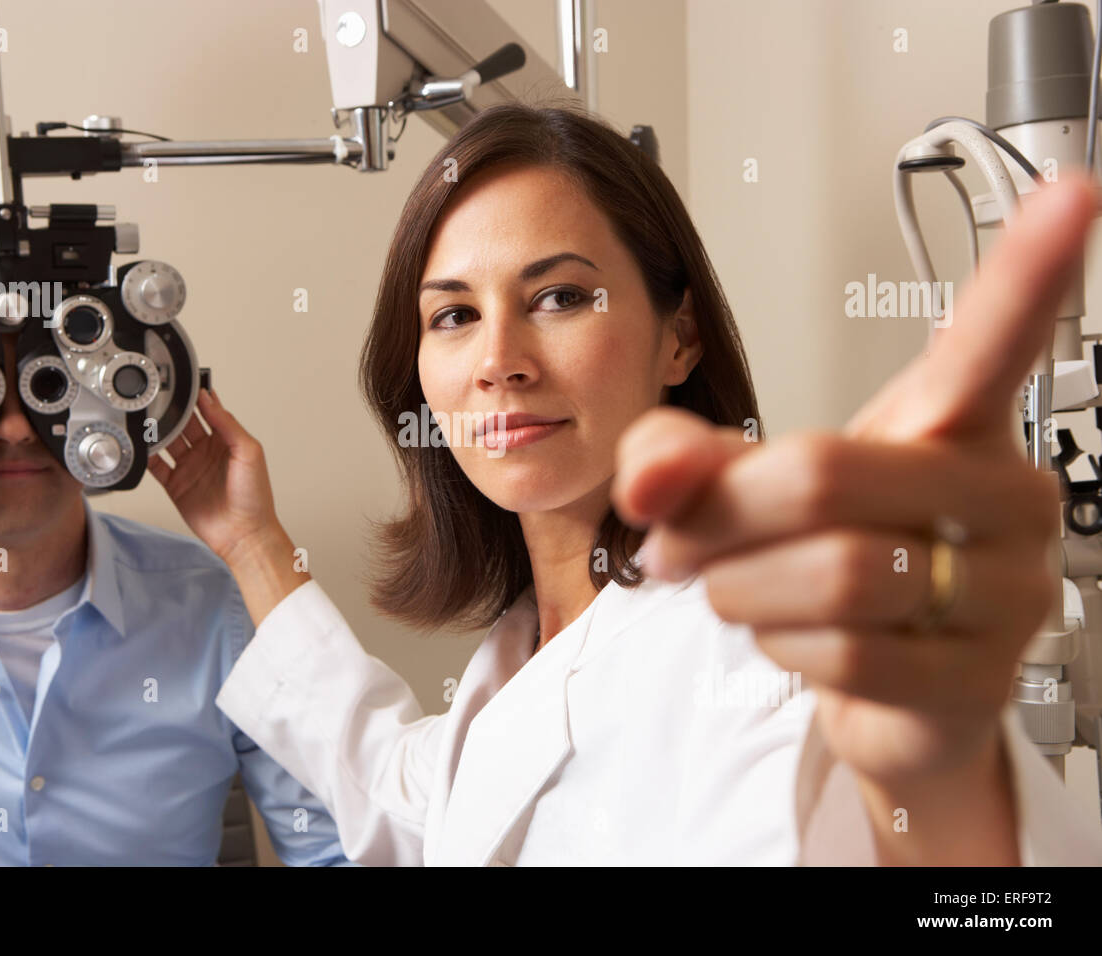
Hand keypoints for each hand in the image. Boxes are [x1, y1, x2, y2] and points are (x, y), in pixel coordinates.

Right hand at [147, 389, 280, 564]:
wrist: (244, 534)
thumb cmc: (255, 496)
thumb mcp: (249, 452)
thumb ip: (228, 424)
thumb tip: (209, 400)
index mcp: (226, 440)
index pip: (208, 410)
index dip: (196, 396)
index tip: (183, 382)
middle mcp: (206, 451)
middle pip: (184, 423)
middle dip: (172, 409)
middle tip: (158, 396)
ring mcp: (190, 467)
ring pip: (168, 441)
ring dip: (157, 430)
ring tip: (146, 416)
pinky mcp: (176, 485)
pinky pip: (156, 466)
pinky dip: (146, 455)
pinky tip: (140, 445)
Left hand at [611, 172, 1097, 797]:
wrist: (882, 682)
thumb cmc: (826, 554)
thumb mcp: (744, 490)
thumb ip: (679, 460)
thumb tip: (649, 480)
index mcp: (948, 421)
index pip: (992, 341)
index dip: (1029, 271)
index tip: (1068, 194)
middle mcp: (998, 495)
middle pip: (825, 474)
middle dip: (720, 516)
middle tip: (680, 541)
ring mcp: (1005, 589)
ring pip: (833, 574)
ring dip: (743, 591)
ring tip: (741, 591)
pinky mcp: (981, 677)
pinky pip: (847, 657)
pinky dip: (783, 651)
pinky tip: (793, 640)